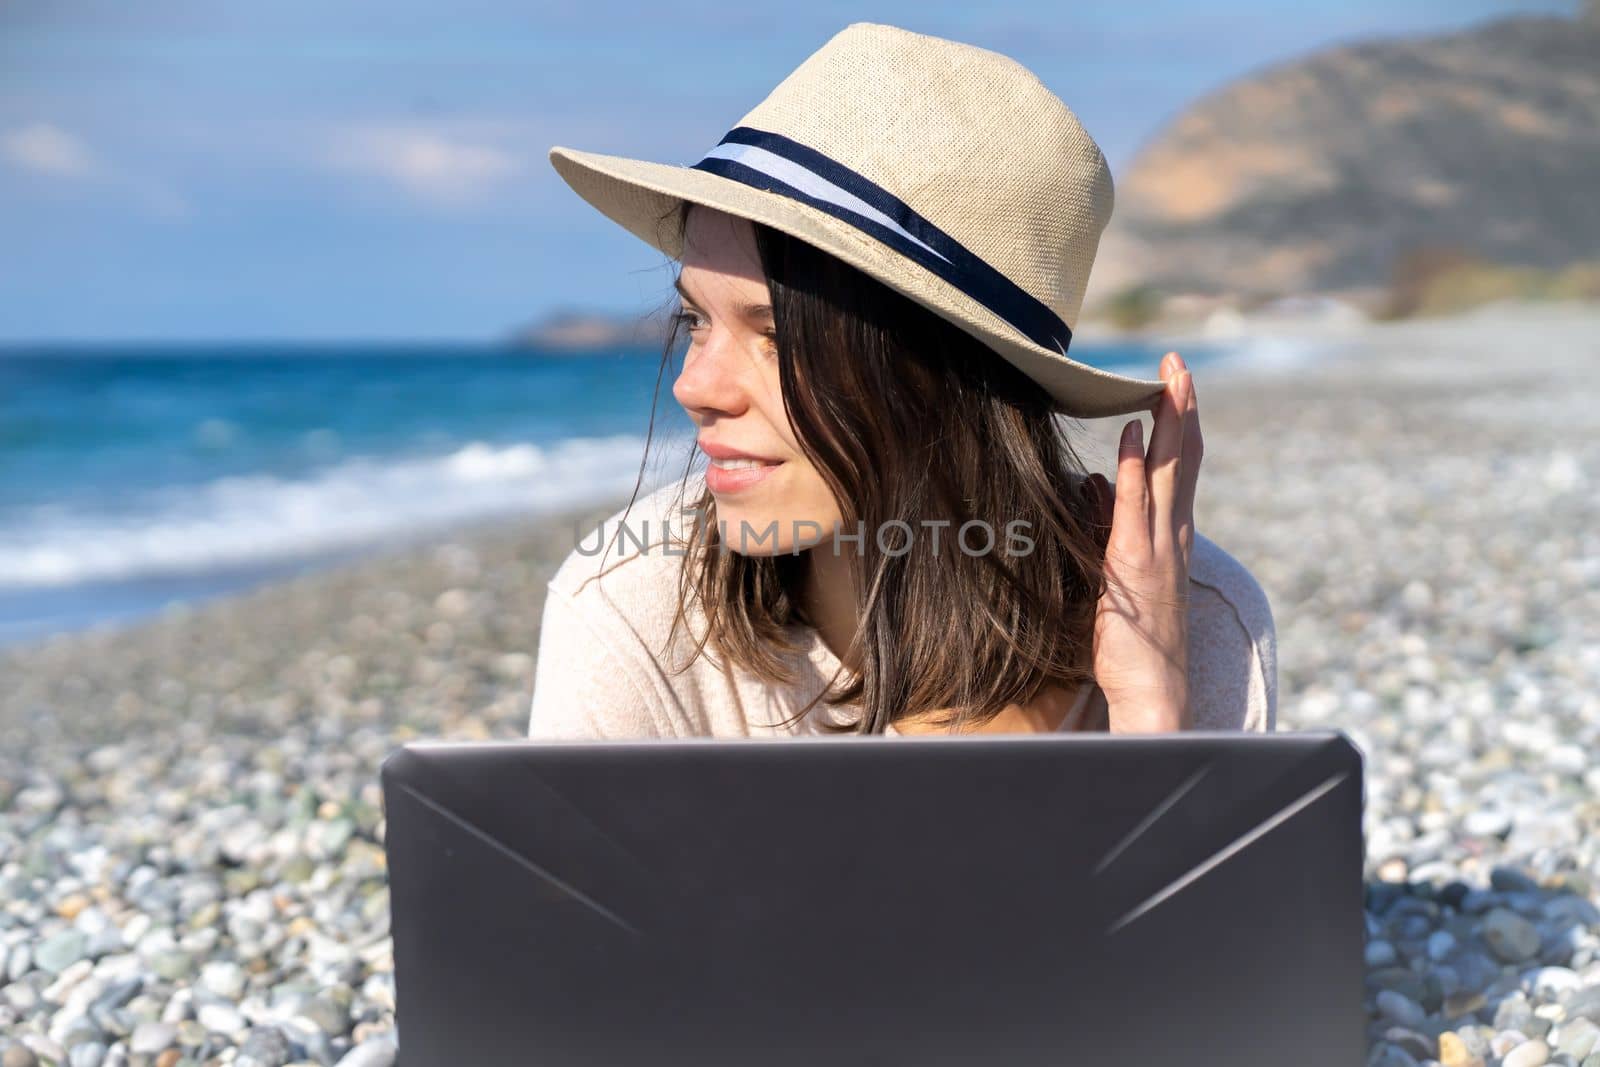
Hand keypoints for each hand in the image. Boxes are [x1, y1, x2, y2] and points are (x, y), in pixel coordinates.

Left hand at [1080, 352, 1201, 732]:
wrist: (1152, 691)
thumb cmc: (1132, 639)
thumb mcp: (1114, 570)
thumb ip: (1108, 524)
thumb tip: (1090, 481)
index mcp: (1169, 535)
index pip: (1178, 466)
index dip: (1178, 422)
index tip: (1173, 381)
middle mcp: (1172, 534)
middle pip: (1182, 457)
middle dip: (1181, 406)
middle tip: (1177, 361)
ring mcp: (1158, 547)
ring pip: (1167, 471)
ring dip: (1167, 422)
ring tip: (1168, 378)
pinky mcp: (1135, 565)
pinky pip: (1133, 507)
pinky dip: (1130, 468)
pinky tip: (1127, 435)